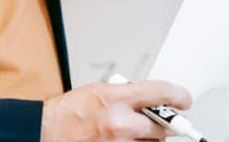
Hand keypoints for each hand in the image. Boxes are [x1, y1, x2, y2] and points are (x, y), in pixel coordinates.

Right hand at [41, 80, 191, 141]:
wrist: (44, 133)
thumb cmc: (67, 113)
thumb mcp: (97, 92)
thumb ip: (126, 95)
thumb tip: (150, 100)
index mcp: (115, 98)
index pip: (161, 93)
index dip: (178, 96)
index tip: (184, 100)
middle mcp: (120, 124)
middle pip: (163, 126)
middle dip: (163, 124)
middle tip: (162, 122)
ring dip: (150, 139)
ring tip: (133, 133)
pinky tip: (129, 141)